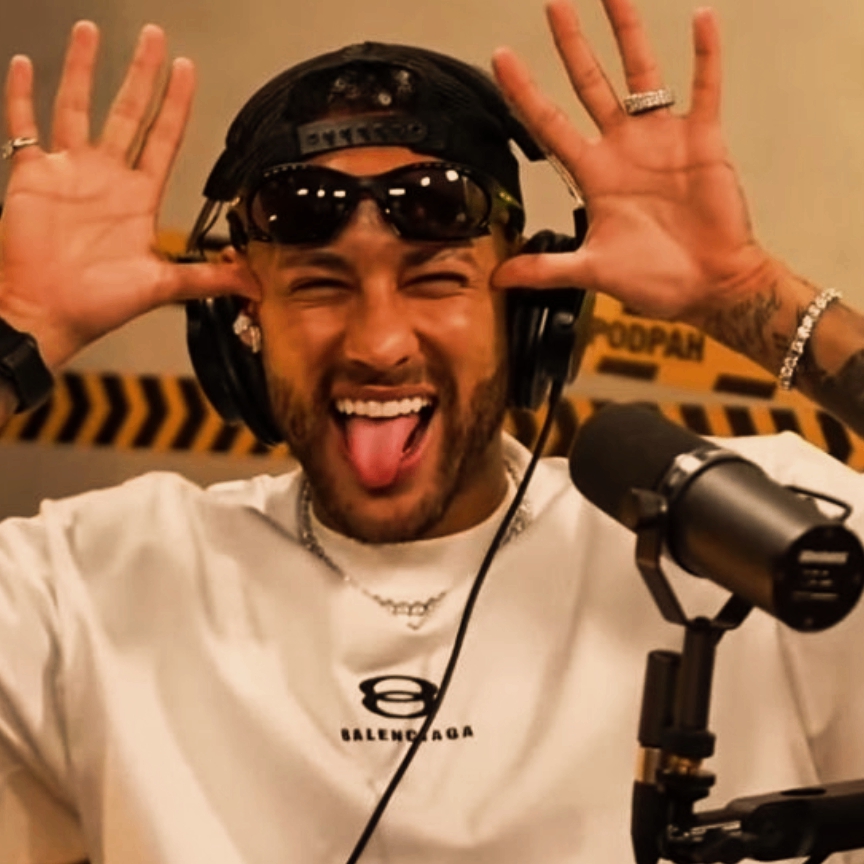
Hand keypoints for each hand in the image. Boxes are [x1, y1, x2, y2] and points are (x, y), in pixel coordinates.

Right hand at [0, 22, 259, 371]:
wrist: (48, 314)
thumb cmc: (99, 303)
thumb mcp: (163, 285)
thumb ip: (207, 277)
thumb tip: (253, 282)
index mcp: (138, 197)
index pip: (163, 136)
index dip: (176, 103)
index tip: (186, 70)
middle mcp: (106, 177)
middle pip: (127, 111)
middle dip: (141, 73)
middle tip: (154, 38)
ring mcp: (69, 173)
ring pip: (76, 106)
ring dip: (83, 70)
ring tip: (90, 32)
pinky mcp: (32, 176)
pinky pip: (23, 126)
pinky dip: (21, 95)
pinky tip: (25, 65)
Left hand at [490, 0, 772, 329]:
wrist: (709, 285)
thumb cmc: (655, 279)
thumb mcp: (592, 271)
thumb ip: (546, 269)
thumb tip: (497, 279)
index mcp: (593, 175)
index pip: (549, 124)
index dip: (525, 92)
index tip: (502, 56)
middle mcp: (623, 148)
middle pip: (590, 85)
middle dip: (572, 45)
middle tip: (553, 4)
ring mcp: (662, 140)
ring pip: (642, 73)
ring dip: (628, 33)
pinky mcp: (703, 140)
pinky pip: (704, 89)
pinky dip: (705, 56)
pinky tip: (700, 18)